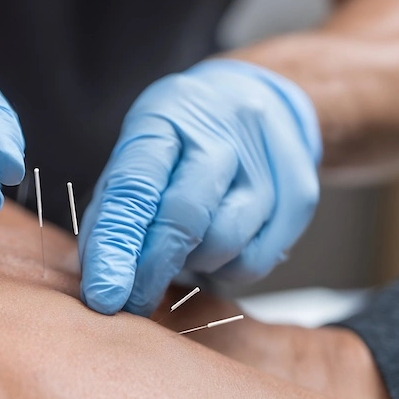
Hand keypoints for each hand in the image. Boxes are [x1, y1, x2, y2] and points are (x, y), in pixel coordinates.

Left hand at [79, 59, 320, 314]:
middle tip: (130, 302)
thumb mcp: (140, 151)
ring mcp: (266, 160)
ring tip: (183, 250)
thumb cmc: (183, 137)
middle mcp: (221, 131)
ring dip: (193, 265)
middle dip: (151, 270)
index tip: (104, 294)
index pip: (136, 185)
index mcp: (166, 115)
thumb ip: (116, 207)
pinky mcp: (301, 192)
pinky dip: (228, 269)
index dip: (116, 244)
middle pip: (184, 216)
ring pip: (225, 243)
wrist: (260, 96)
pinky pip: (258, 260)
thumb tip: (98, 275)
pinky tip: (218, 249)